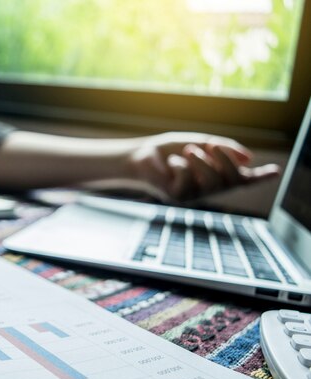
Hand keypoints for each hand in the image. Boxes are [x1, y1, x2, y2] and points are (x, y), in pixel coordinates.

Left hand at [128, 132, 280, 201]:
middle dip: (226, 161)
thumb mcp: (200, 142)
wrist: (141, 156)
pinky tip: (172, 163)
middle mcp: (208, 188)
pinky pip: (188, 180)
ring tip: (188, 150)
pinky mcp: (177, 197)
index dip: (260, 177)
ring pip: (212, 182)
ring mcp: (194, 195)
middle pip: (232, 180)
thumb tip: (248, 158)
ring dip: (201, 162)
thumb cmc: (170, 150)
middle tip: (212, 145)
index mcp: (216, 175)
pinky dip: (181, 166)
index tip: (275, 171)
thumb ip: (223, 148)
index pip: (243, 179)